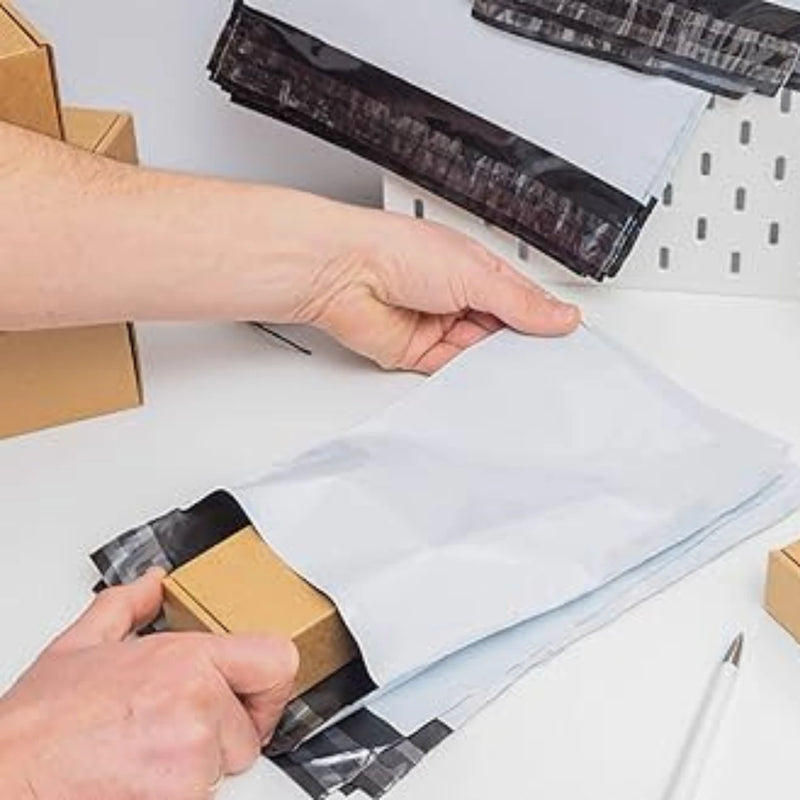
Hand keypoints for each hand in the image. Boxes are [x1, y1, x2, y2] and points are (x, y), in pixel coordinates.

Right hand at [0, 569, 297, 799]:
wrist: (8, 775)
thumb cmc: (41, 721)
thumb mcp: (84, 643)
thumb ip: (129, 604)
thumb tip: (152, 582)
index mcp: (186, 656)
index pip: (278, 660)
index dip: (270, 684)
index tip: (252, 698)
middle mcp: (197, 697)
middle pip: (253, 725)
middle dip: (225, 734)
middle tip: (180, 734)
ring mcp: (192, 748)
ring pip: (227, 764)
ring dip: (198, 766)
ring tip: (149, 754)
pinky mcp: (182, 793)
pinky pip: (207, 795)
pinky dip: (181, 793)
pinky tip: (143, 777)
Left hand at [290, 207, 580, 372]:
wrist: (344, 273)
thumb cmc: (396, 250)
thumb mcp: (475, 274)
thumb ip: (519, 303)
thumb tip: (560, 316)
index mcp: (473, 268)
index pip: (518, 298)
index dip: (541, 317)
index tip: (566, 334)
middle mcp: (455, 296)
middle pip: (500, 329)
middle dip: (521, 343)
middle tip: (547, 358)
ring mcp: (436, 325)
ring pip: (478, 353)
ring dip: (495, 362)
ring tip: (520, 369)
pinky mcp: (417, 354)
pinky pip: (451, 371)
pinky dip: (468, 377)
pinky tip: (487, 378)